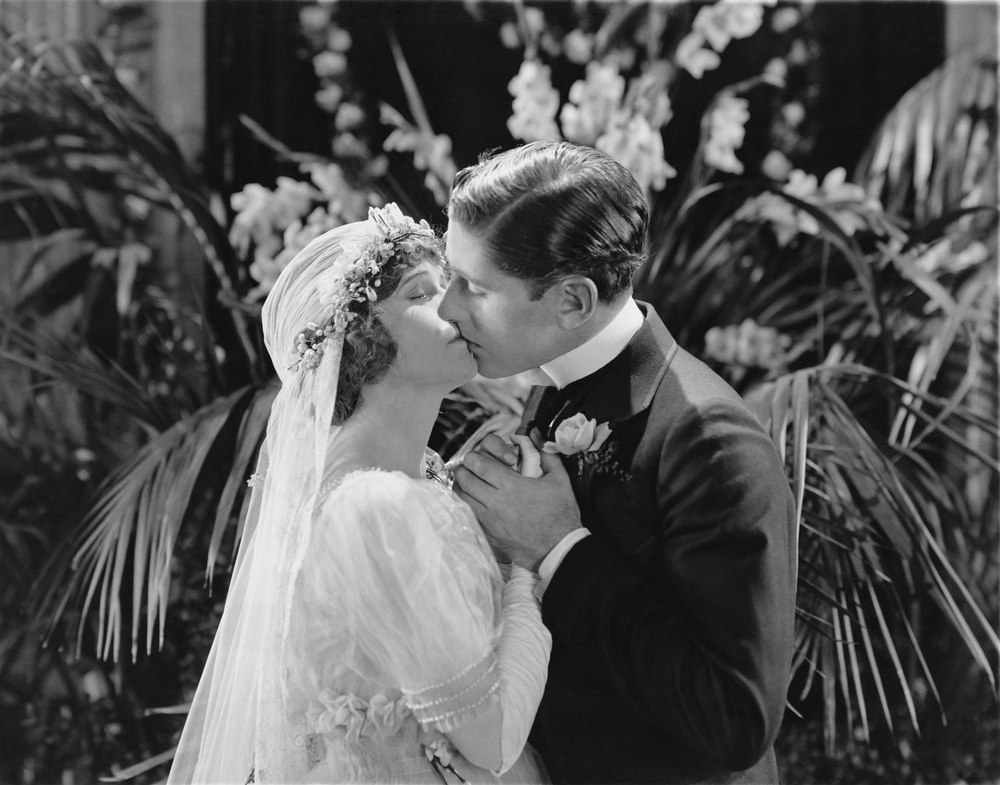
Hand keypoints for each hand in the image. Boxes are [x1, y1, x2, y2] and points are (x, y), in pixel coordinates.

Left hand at [454, 429, 580, 572]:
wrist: (559, 549)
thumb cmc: (561, 515)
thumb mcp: (560, 480)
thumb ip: (548, 455)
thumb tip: (537, 438)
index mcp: (511, 485)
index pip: (479, 464)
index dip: (474, 457)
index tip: (477, 456)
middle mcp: (495, 502)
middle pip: (465, 479)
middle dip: (464, 469)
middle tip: (469, 467)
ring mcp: (490, 520)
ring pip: (462, 498)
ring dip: (462, 487)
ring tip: (468, 482)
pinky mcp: (489, 534)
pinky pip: (468, 515)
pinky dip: (466, 505)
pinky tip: (474, 502)